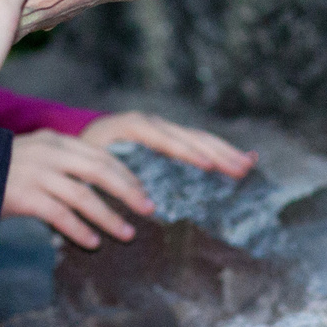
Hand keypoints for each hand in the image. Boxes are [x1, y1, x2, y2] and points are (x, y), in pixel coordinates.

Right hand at [5, 131, 155, 247]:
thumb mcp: (33, 158)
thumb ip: (60, 166)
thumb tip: (94, 189)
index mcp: (54, 141)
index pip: (100, 155)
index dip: (126, 175)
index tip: (144, 193)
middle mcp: (48, 153)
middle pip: (100, 171)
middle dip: (128, 192)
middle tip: (148, 210)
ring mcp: (35, 173)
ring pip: (83, 196)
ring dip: (109, 217)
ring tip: (127, 234)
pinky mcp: (23, 195)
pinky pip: (60, 215)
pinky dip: (80, 230)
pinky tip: (93, 244)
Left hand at [78, 111, 255, 179]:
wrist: (77, 141)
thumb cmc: (83, 162)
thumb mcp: (91, 172)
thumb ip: (111, 183)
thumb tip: (136, 204)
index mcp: (130, 127)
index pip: (164, 139)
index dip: (187, 153)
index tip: (208, 167)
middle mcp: (150, 122)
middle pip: (189, 136)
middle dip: (217, 153)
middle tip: (243, 169)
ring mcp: (161, 127)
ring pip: (198, 138)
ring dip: (224, 151)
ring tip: (249, 164)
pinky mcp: (168, 136)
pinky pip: (196, 141)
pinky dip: (219, 150)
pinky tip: (241, 157)